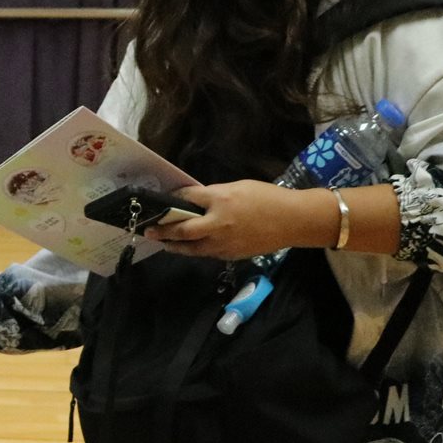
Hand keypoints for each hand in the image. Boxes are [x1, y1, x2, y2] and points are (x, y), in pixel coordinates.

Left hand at [147, 182, 337, 260]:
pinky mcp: (229, 255)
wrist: (292, 221)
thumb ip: (216, 195)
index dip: (174, 199)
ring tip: (161, 242)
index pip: (188, 199)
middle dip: (163, 230)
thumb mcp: (239, 187)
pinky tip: (186, 247)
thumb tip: (197, 200)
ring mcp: (223, 242)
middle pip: (182, 229)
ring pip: (190, 248)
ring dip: (174, 245)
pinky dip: (193, 250)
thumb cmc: (267, 198)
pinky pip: (205, 253)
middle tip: (149, 229)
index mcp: (221, 200)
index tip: (164, 200)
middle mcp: (218, 223)